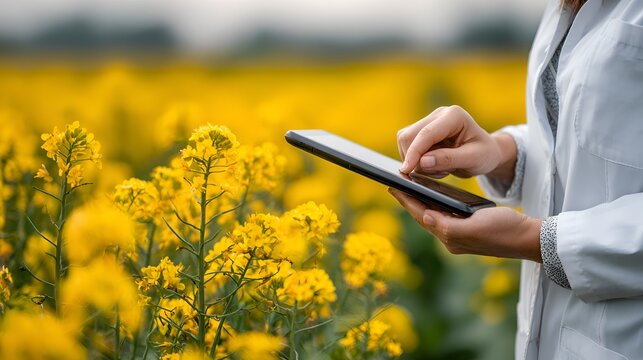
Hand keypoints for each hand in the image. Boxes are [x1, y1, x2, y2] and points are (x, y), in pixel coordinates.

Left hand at [388, 188, 541, 261]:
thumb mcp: (475, 226)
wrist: (528, 237)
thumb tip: (425, 217)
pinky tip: (431, 197)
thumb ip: (447, 225)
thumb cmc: (505, 230)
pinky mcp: (467, 229)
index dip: (407, 201)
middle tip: (395, 185)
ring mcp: (459, 235)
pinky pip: (444, 216)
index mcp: (451, 238)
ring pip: (432, 216)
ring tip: (407, 189)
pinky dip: (434, 205)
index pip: (422, 216)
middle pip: (424, 217)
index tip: (392, 187)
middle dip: (409, 201)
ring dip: (420, 203)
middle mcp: (451, 238)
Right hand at [396, 105, 516, 180]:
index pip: (426, 134)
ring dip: (416, 161)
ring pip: (405, 141)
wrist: (485, 153)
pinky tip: (434, 165)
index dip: (414, 152)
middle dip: (415, 158)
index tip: (407, 170)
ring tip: (440, 169)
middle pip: (409, 136)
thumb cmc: (484, 154)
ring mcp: (428, 122)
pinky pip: (408, 146)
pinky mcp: (421, 131)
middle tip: (438, 172)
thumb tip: (422, 162)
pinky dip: (416, 161)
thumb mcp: (473, 159)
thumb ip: (449, 159)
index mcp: (454, 116)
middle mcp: (438, 115)